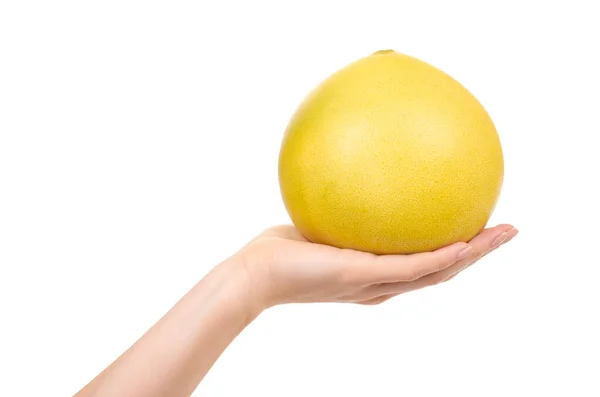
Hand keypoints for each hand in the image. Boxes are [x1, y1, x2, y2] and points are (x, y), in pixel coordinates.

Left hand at [230, 224, 517, 308]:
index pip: (424, 262)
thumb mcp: (315, 215)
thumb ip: (337, 199)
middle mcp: (382, 283)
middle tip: (506, 229)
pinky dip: (442, 258)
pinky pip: (411, 268)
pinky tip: (466, 242)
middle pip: (441, 269)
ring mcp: (375, 283)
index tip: (476, 225)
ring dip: (474, 255)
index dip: (455, 247)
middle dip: (478, 250)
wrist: (255, 275)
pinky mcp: (363, 278)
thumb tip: (349, 160)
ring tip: (504, 234)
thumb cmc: (280, 249)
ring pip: (437, 272)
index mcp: (375, 273)